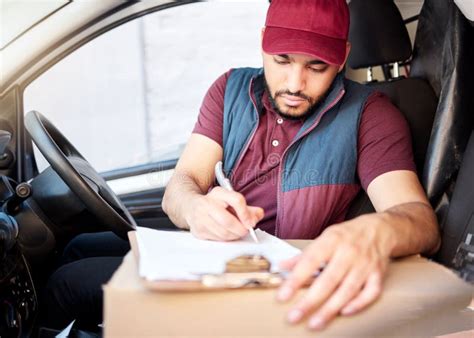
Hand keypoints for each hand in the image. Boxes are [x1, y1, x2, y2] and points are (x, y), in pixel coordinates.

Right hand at [186, 186, 263, 240]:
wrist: (190, 206)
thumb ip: (247, 208)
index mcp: (218, 193)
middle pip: (228, 221)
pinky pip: (216, 239)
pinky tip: (226, 234)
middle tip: (246, 231)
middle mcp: (206, 204)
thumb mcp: (230, 200)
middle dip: (241, 229)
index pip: (237, 200)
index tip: (251, 222)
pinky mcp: (197, 231)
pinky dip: (225, 239)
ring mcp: (199, 218)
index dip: (246, 213)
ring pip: (223, 233)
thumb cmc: (215, 203)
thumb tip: (259, 215)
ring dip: (234, 236)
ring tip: (236, 232)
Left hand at [277, 214, 391, 329]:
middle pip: (328, 280)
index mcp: (331, 241)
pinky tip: (344, 313)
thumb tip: (281, 266)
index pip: (309, 261)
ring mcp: (365, 264)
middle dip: (310, 301)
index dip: (295, 280)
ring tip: (314, 323)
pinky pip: (370, 293)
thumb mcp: (324, 238)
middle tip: (294, 316)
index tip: (282, 296)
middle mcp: (349, 252)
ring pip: (347, 290)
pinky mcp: (378, 274)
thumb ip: (304, 255)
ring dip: (330, 309)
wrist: (379, 229)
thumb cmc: (346, 235)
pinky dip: (358, 304)